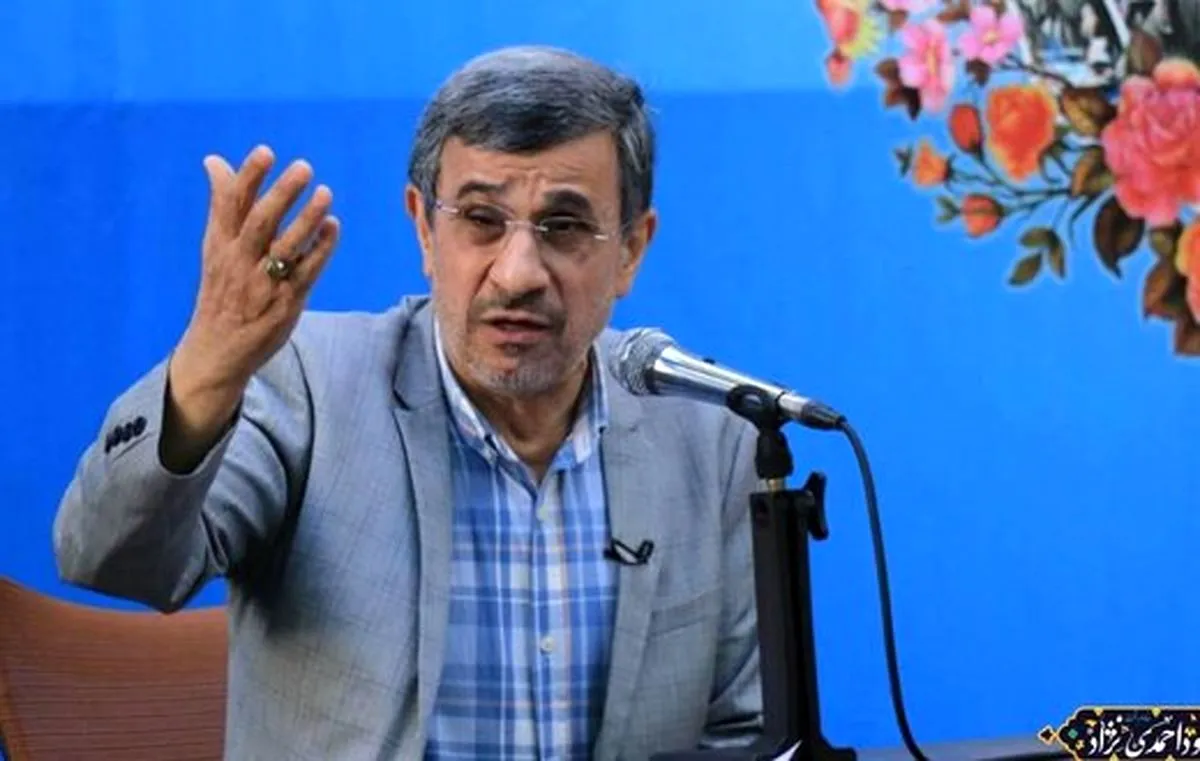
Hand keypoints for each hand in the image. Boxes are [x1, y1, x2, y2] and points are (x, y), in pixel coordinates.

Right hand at [161, 145, 339, 470]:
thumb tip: (214, 160)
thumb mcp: (214, 246)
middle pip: (260, 222)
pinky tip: (333, 227)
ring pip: (285, 247)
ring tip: (326, 192)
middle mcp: (239, 261)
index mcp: (220, 244)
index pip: (231, 204)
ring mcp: (263, 283)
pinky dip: (320, 249)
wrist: (217, 351)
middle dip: (281, 194)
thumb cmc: (221, 290)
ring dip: (307, 218)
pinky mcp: (286, 302)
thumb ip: (222, 204)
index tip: (266, 151)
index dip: (248, 176)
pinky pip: (306, 272)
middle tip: (303, 167)